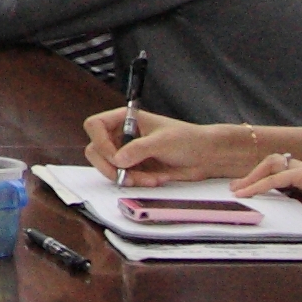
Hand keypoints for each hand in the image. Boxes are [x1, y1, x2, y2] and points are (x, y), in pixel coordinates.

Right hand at [82, 107, 240, 187]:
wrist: (206, 156)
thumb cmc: (188, 139)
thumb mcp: (162, 141)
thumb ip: (138, 149)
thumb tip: (118, 159)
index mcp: (125, 119)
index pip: (95, 126)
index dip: (100, 142)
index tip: (115, 156)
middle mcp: (122, 135)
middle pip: (96, 150)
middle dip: (109, 166)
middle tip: (124, 176)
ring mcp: (127, 153)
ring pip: (109, 168)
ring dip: (127, 177)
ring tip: (148, 178)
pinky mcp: (135, 168)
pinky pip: (124, 178)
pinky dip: (137, 182)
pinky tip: (154, 179)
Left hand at [233, 154, 301, 210]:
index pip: (282, 171)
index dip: (264, 177)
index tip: (250, 189)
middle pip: (274, 162)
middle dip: (254, 173)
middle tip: (238, 188)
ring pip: (272, 165)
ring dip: (253, 176)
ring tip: (239, 190)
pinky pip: (278, 177)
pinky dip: (260, 185)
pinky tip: (248, 193)